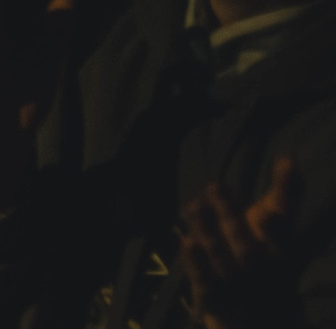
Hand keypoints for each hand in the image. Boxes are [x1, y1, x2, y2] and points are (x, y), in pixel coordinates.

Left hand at [181, 158, 299, 327]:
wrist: (260, 314)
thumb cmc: (267, 257)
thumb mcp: (280, 227)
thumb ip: (286, 195)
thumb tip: (288, 160)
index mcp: (281, 256)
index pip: (282, 242)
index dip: (275, 228)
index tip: (266, 211)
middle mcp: (261, 275)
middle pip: (247, 250)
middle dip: (230, 217)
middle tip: (216, 186)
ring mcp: (238, 290)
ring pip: (223, 263)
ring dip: (208, 234)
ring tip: (195, 206)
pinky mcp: (217, 301)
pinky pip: (205, 285)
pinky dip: (196, 266)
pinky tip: (185, 242)